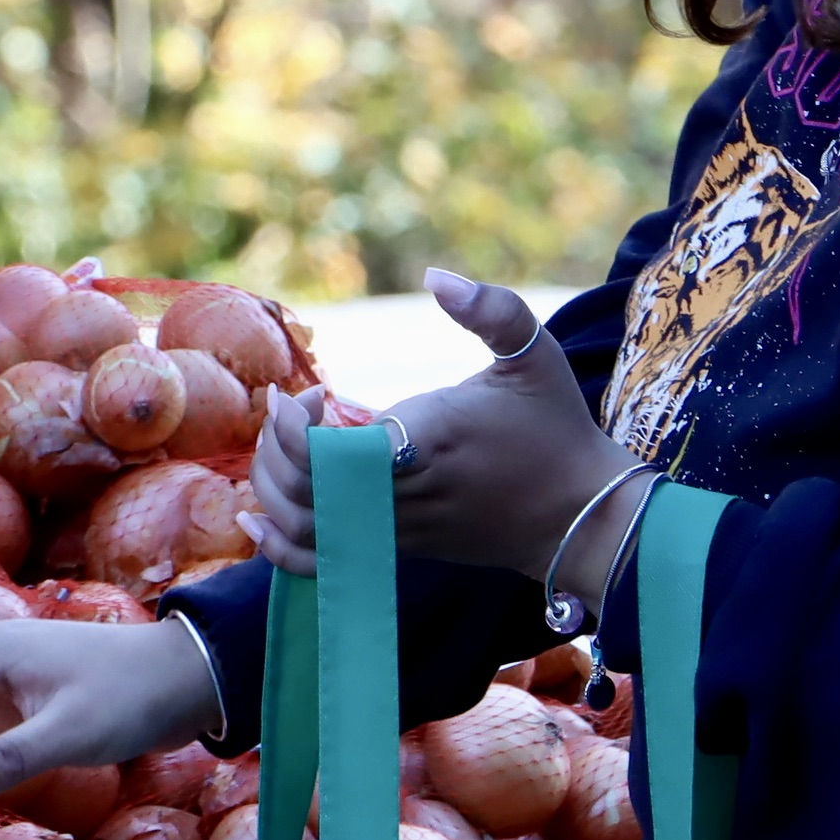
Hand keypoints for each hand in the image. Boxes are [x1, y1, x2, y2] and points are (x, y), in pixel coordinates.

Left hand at [251, 268, 638, 613]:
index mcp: (430, 438)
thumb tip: (436, 276)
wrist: (580, 516)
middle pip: (307, 490)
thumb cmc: (553, 428)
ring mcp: (402, 528)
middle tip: (286, 411)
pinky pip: (326, 562)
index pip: (333, 453)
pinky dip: (282, 547)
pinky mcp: (401, 550)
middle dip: (277, 449)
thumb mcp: (534, 354)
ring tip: (280, 447)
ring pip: (309, 527)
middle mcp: (408, 490)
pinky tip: (258, 518)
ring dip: (273, 490)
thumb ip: (490, 309)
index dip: (295, 428)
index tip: (307, 394)